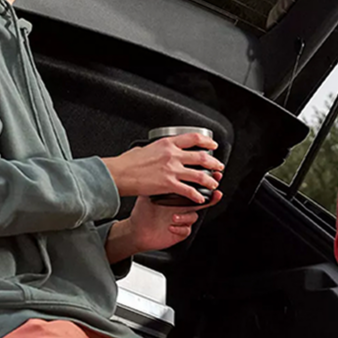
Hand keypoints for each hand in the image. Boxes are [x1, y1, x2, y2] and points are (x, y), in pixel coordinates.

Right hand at [103, 133, 223, 201]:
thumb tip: (155, 150)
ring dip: (210, 180)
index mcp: (167, 144)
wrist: (119, 174)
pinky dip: (197, 196)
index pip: (194, 138)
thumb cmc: (127, 163)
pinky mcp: (169, 184)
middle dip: (214, 163)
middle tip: (218, 167)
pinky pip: (189, 191)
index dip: (207, 142)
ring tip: (214, 183)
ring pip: (200, 175)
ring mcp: (172, 170)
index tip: (213, 146)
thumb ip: (155, 149)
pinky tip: (200, 199)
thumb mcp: (144, 148)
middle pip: (201, 157)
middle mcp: (172, 155)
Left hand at [126, 182, 222, 252]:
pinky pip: (186, 230)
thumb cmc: (145, 211)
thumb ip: (161, 177)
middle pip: (203, 202)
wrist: (138, 229)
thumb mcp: (152, 190)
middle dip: (211, 197)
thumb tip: (162, 156)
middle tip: (214, 193)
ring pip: (194, 217)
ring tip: (174, 216)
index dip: (207, 180)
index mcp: (179, 195)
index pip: (195, 186)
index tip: (215, 174)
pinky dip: (179, 228)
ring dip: (186, 216)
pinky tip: (170, 226)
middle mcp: (184, 208)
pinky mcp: (180, 232)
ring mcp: (183, 220)